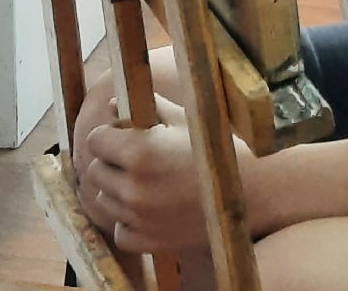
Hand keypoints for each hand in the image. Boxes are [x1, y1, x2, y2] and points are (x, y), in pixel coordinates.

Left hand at [78, 96, 207, 255]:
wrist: (251, 193)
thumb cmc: (218, 151)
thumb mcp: (186, 119)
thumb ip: (148, 109)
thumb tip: (114, 105)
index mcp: (140, 153)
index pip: (96, 140)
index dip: (108, 133)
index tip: (123, 132)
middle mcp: (133, 189)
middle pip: (96, 170)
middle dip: (110, 159)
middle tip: (135, 155)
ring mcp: (140, 219)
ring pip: (105, 199)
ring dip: (118, 187)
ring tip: (146, 178)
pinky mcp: (149, 242)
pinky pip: (120, 229)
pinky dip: (127, 219)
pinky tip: (148, 206)